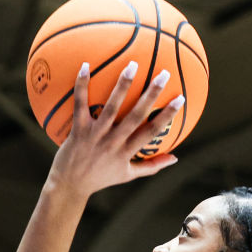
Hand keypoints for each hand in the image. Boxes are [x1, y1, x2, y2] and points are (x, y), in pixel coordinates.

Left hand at [45, 61, 183, 198]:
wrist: (69, 186)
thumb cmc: (100, 178)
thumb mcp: (127, 175)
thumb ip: (151, 166)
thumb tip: (175, 158)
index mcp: (127, 152)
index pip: (152, 132)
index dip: (167, 115)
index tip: (181, 98)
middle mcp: (113, 142)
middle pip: (135, 116)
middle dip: (151, 95)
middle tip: (164, 74)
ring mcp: (95, 136)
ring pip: (111, 108)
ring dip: (122, 86)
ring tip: (133, 65)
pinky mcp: (78, 130)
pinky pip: (80, 105)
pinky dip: (81, 86)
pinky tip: (86, 65)